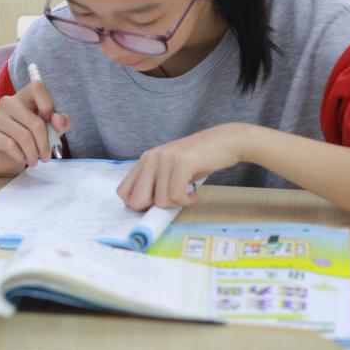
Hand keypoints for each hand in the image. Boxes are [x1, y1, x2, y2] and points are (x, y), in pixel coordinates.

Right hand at [0, 81, 72, 175]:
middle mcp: (8, 102)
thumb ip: (59, 124)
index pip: (37, 87)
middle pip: (35, 122)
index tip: (50, 121)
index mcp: (24, 97)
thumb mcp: (49, 133)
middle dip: (45, 144)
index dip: (47, 103)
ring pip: (23, 136)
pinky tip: (22, 159)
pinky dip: (20, 156)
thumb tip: (58, 119)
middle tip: (46, 157)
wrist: (3, 160)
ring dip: (33, 154)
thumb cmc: (28, 142)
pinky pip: (10, 145)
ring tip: (35, 160)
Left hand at [116, 124, 252, 209]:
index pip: (123, 192)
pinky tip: (194, 196)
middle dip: (154, 208)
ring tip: (188, 194)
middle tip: (171, 202)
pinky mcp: (181, 162)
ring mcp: (165, 158)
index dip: (138, 205)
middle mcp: (151, 157)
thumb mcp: (170, 170)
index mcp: (145, 159)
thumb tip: (141, 207)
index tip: (156, 204)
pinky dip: (186, 201)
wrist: (225, 142)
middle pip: (137, 200)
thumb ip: (154, 183)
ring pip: (159, 200)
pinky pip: (175, 195)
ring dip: (176, 204)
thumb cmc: (199, 160)